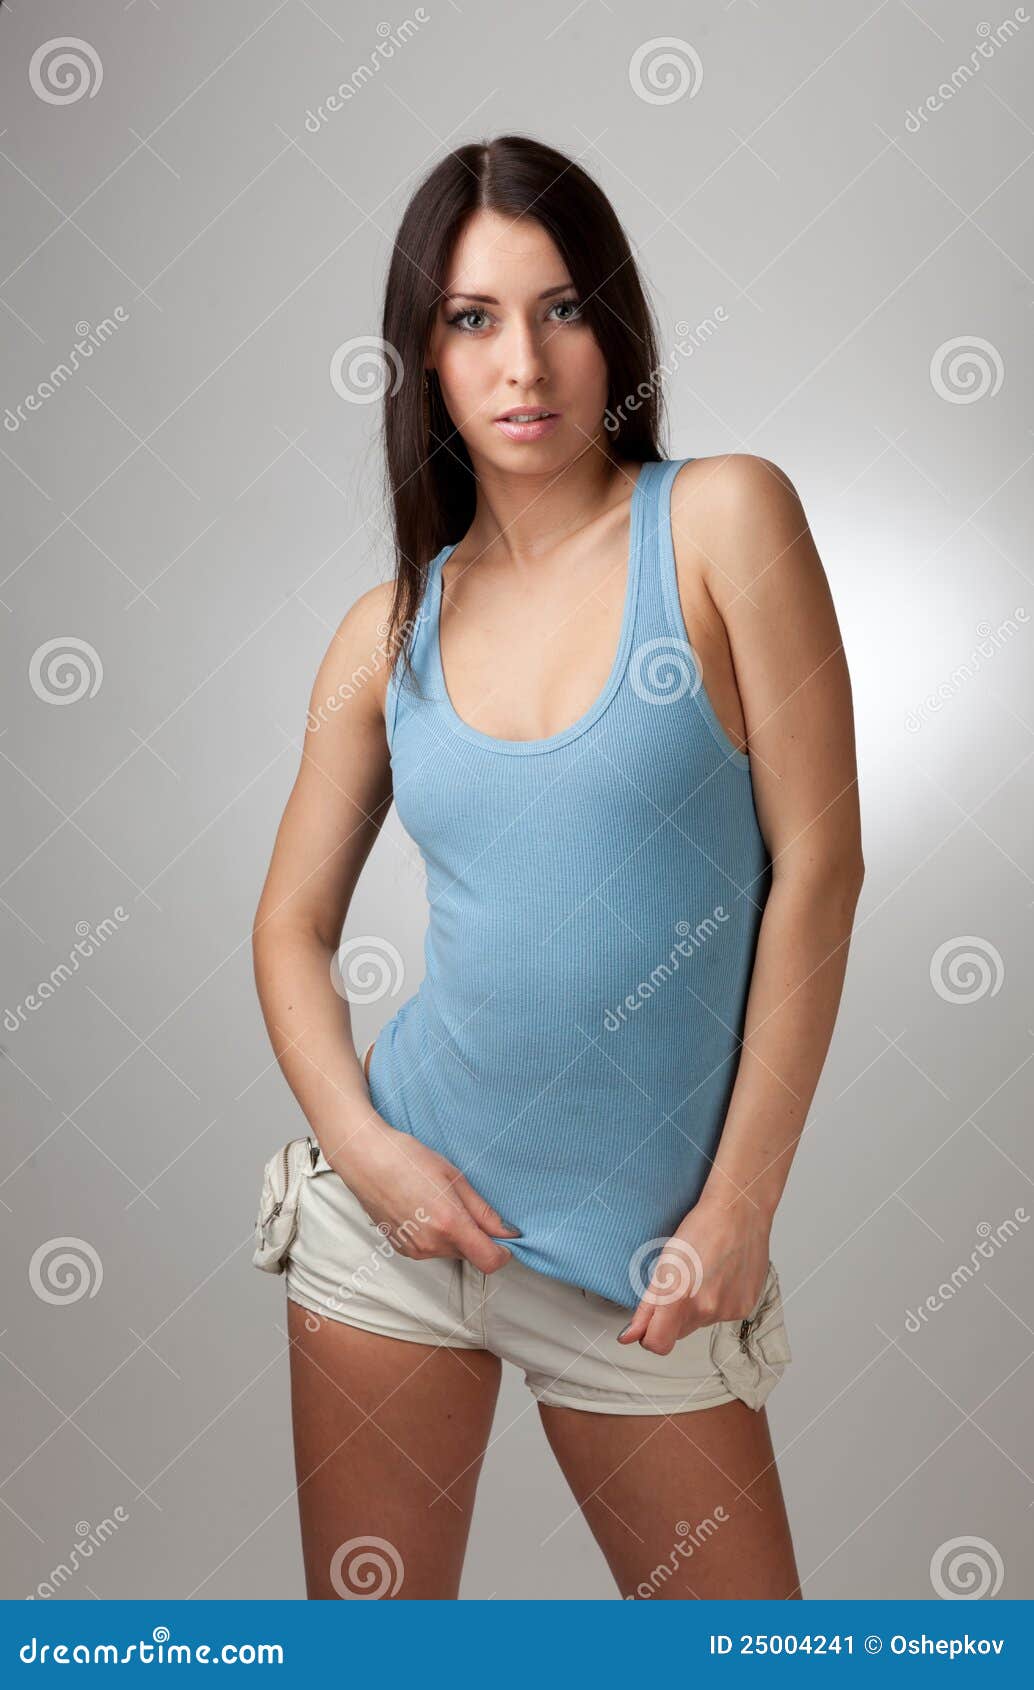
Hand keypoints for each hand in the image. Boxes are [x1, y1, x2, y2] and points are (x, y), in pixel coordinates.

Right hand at [325, 1115, 521, 1273]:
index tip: (506, 1238)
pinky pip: (431, 1249)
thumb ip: (482, 1210)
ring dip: (454, 1235)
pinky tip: (422, 1209)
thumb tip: (507, 1231)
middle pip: (470, 1254)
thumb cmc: (408, 1159)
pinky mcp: (402, 1249)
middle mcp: (432, 1244)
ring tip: (437, 1201)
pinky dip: (435, 1235)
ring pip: (450, 1252)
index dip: (503, 1252)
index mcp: (450, 1224)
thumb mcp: (454, 1177)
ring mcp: (415, 1249)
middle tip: (462, 1202)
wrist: (366, 1159)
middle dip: (475, 1236)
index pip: (489, 1260)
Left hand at [617, 1200, 770, 1355]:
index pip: (658, 1344)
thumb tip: (629, 1336)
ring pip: (702, 1323)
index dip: (649, 1337)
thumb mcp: (664, 1264)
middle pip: (679, 1333)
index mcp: (681, 1297)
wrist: (740, 1213)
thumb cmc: (702, 1229)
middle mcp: (707, 1310)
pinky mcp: (746, 1306)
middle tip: (681, 1283)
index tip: (647, 1325)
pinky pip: (723, 1315)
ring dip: (698, 1307)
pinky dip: (719, 1301)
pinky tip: (721, 1276)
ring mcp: (729, 1310)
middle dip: (674, 1317)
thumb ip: (647, 1306)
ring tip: (704, 1274)